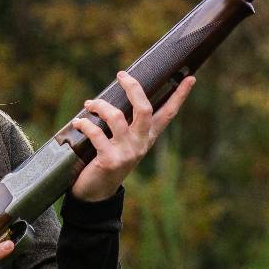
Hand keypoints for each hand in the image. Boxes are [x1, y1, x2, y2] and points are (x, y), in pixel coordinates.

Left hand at [70, 70, 195, 202]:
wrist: (95, 194)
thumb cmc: (106, 161)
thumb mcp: (122, 143)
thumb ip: (124, 124)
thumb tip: (114, 95)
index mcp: (147, 138)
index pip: (168, 114)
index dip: (179, 96)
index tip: (190, 78)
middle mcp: (140, 144)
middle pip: (144, 109)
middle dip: (133, 88)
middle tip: (121, 75)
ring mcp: (127, 153)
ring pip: (116, 117)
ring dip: (99, 106)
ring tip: (89, 105)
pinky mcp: (110, 160)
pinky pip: (96, 133)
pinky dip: (84, 124)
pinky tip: (78, 122)